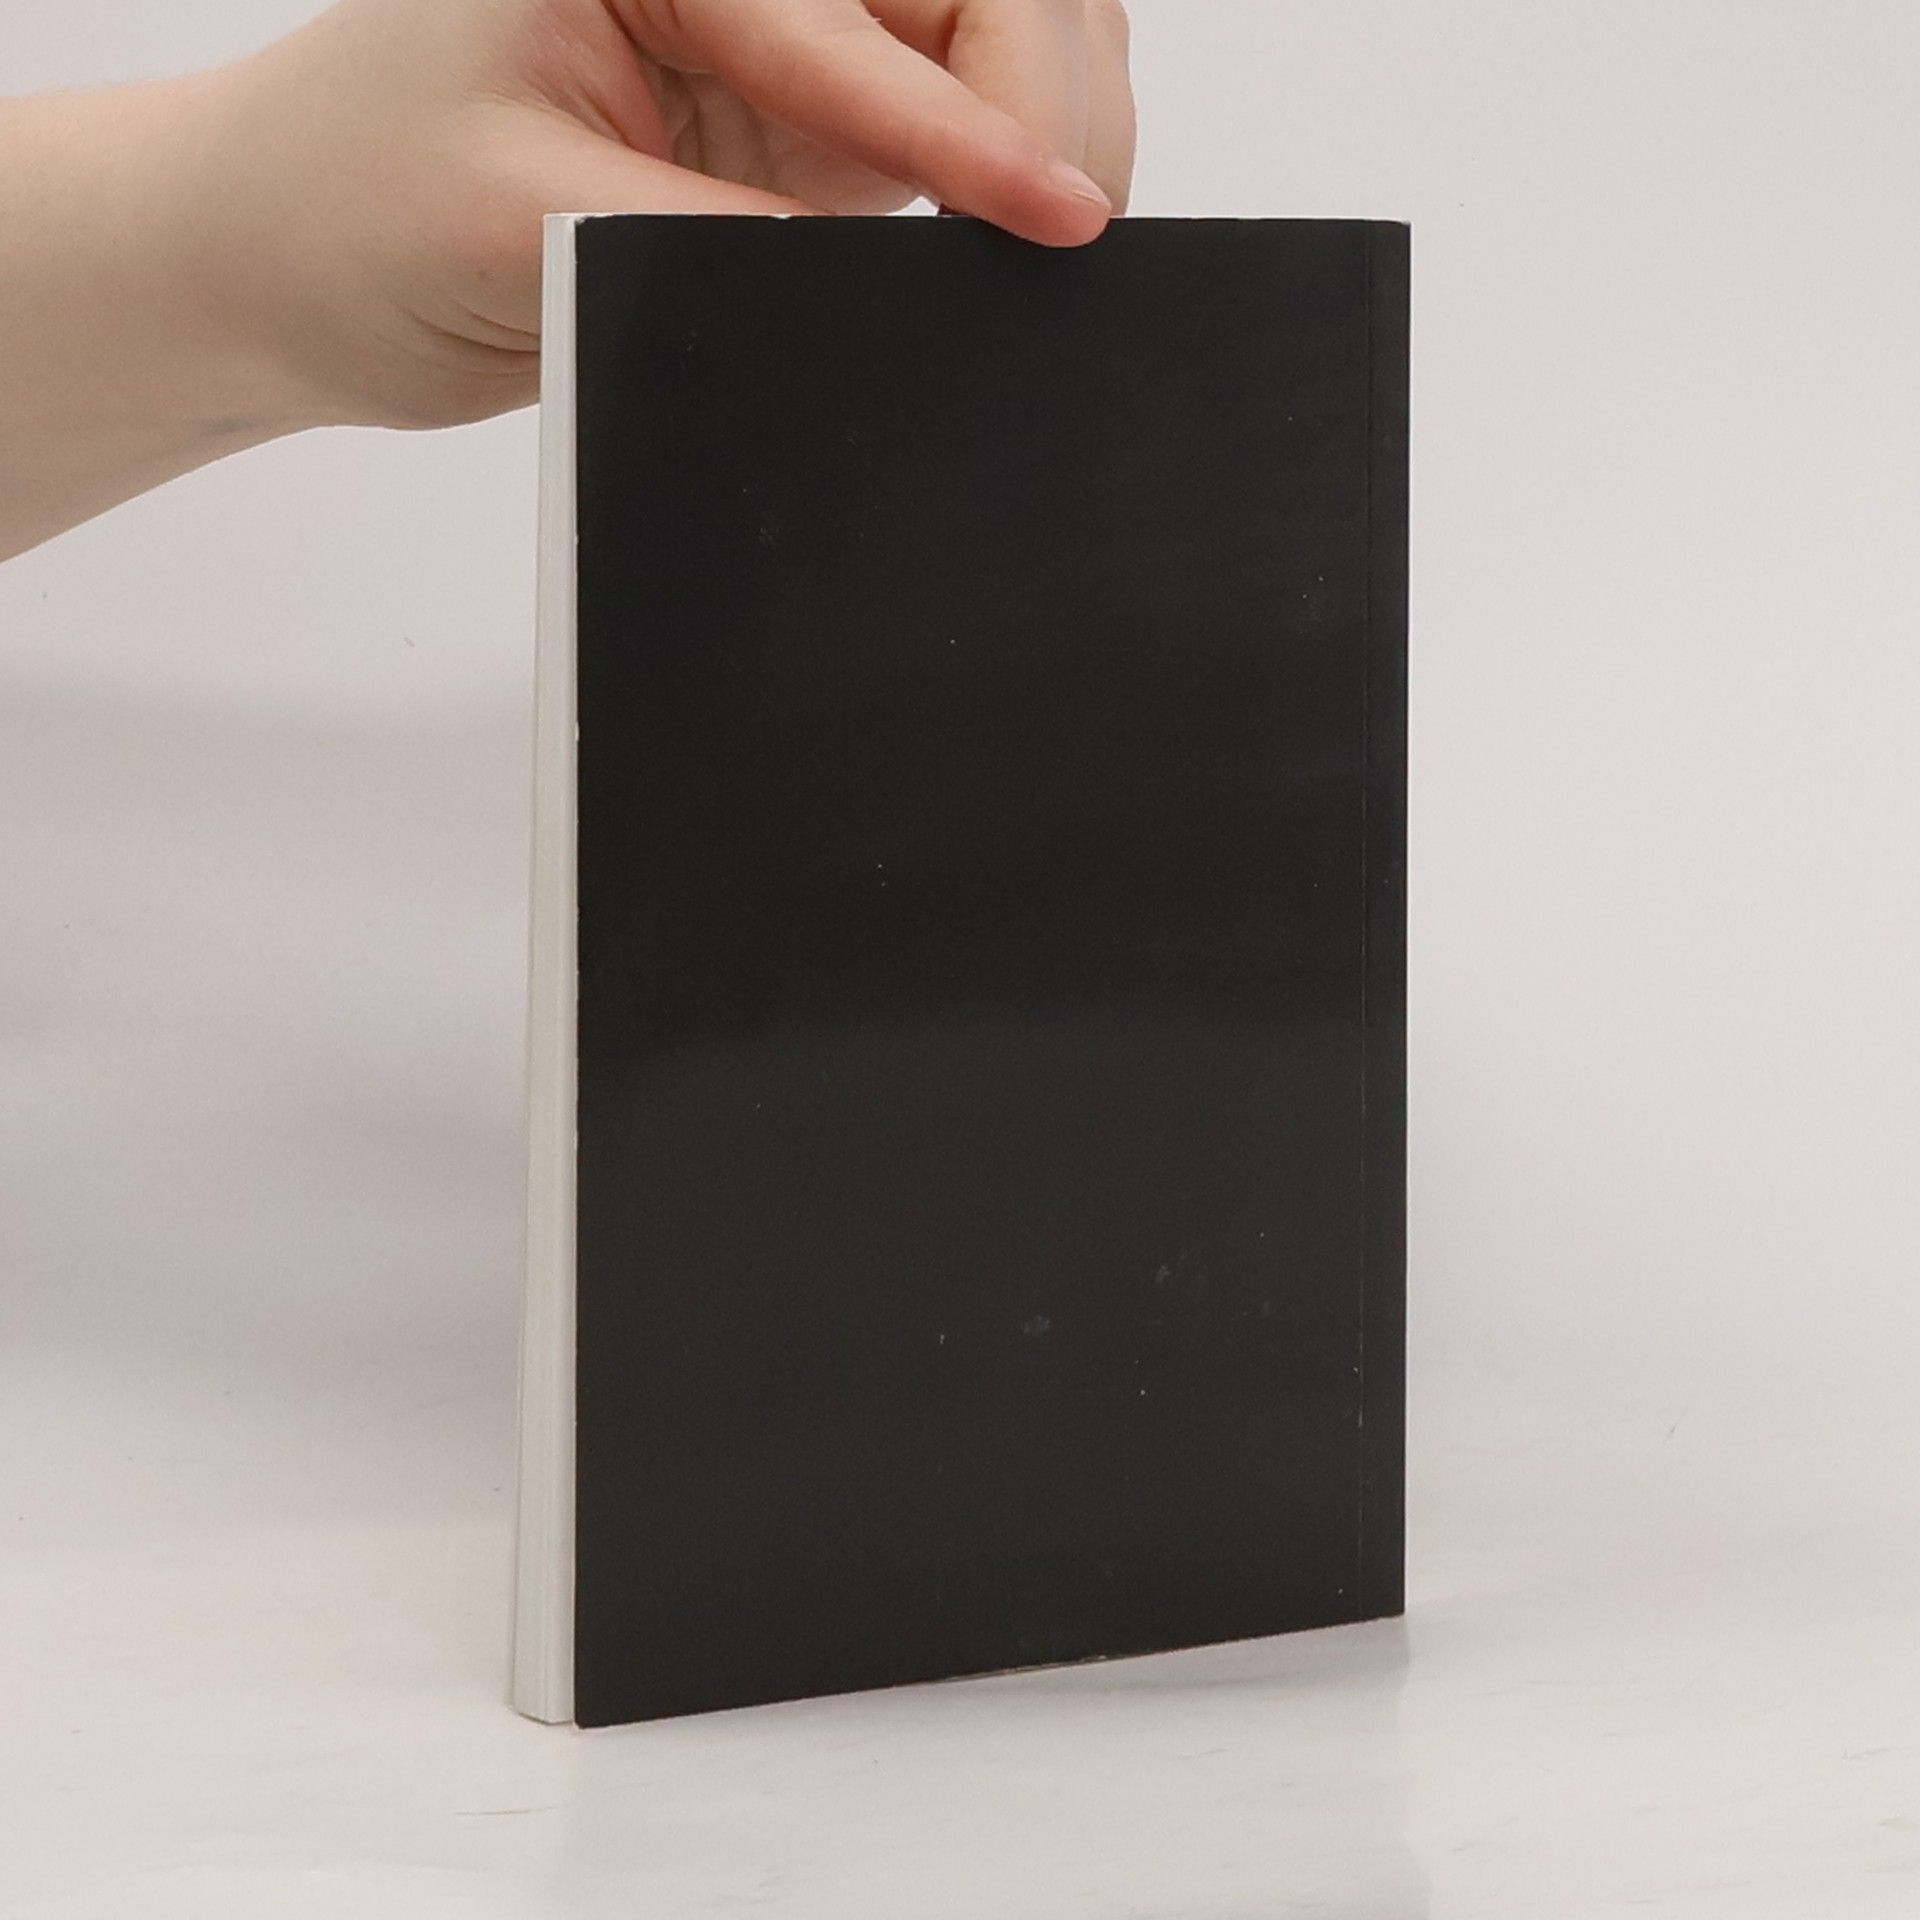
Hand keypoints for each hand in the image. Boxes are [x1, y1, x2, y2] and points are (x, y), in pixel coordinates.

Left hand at [200, 0, 1137, 429]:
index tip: (1052, 210)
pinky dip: (1009, 169)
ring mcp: (780, 43)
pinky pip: (952, 125)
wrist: (297, 271)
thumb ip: (717, 249)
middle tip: (1074, 225)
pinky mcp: (803, 127)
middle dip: (1044, 98)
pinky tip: (1022, 225)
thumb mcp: (530, 226)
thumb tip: (881, 295)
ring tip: (1063, 229)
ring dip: (1048, 122)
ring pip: (987, 38)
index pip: (843, 17)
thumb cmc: (358, 209)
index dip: (966, 123)